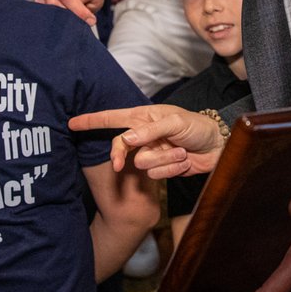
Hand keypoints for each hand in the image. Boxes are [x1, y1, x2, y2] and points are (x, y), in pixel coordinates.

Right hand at [68, 104, 224, 178]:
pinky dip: (171, 168)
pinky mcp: (161, 168)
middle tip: (118, 166)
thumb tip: (126, 139)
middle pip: (121, 147)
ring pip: (141, 164)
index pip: (112, 118)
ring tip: (181, 152)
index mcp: (144, 117)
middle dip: (120, 156)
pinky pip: (156, 174)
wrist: (218, 147)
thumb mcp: (175, 123)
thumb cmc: (198, 127)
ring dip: (163, 160)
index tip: (72, 123)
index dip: (91, 121)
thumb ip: (149, 131)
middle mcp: (144, 135)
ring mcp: (152, 152)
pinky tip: (184, 161)